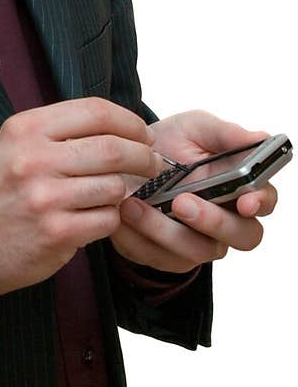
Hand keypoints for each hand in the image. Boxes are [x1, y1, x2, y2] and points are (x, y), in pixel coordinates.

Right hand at [0, 97, 159, 298]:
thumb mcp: (11, 146)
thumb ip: (55, 132)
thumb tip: (116, 127)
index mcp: (25, 129)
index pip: (95, 111)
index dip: (129, 121)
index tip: (142, 134)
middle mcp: (34, 159)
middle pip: (114, 148)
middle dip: (143, 156)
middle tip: (151, 164)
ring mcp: (45, 197)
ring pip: (114, 186)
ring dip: (123, 192)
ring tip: (114, 195)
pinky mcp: (56, 232)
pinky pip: (107, 220)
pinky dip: (110, 219)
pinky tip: (96, 218)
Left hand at [111, 109, 278, 272]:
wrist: (122, 159)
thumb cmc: (169, 144)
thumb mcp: (193, 128)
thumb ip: (225, 134)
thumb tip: (260, 138)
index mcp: (240, 187)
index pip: (264, 201)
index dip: (259, 203)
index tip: (244, 200)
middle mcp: (226, 219)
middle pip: (242, 236)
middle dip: (213, 222)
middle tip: (182, 202)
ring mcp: (198, 241)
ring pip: (196, 250)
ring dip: (165, 230)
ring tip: (134, 205)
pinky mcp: (166, 256)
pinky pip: (158, 258)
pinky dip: (137, 239)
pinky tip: (120, 217)